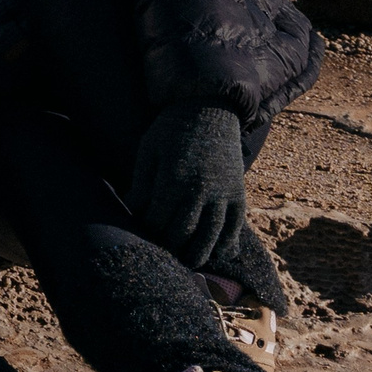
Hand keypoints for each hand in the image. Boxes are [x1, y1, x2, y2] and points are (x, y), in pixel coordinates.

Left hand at [130, 104, 246, 271]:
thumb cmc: (171, 129)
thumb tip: (131, 212)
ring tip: (186, 262)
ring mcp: (224, 195)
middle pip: (183, 233)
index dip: (145, 230)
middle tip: (159, 251)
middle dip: (168, 245)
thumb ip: (141, 183)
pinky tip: (217, 254)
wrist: (211, 110)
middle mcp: (201, 191)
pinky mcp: (239, 195)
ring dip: (198, 254)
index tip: (138, 231)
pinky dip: (227, 245)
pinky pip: (236, 228)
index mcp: (174, 178)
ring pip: (212, 238)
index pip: (157, 219)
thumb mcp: (148, 150)